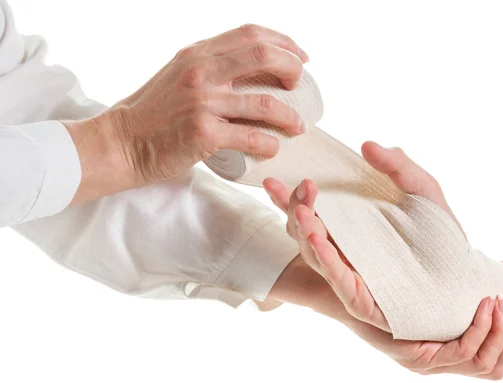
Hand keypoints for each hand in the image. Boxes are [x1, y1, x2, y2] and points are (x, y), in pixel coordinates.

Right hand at [66, 24, 308, 203]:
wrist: (121, 143)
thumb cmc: (152, 113)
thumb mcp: (177, 75)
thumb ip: (208, 67)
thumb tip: (248, 69)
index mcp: (197, 53)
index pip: (250, 34)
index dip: (283, 41)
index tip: (300, 56)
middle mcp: (202, 72)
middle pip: (264, 56)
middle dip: (292, 68)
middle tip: (300, 85)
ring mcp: (203, 102)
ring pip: (265, 104)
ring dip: (290, 117)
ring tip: (297, 126)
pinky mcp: (204, 134)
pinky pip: (252, 138)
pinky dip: (270, 144)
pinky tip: (272, 148)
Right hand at [264, 141, 502, 378]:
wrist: (467, 279)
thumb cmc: (444, 240)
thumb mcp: (423, 192)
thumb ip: (399, 167)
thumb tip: (367, 144)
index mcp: (351, 229)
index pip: (310, 212)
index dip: (288, 197)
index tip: (274, 178)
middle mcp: (344, 251)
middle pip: (303, 231)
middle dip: (294, 208)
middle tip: (304, 187)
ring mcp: (349, 275)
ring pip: (313, 253)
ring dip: (303, 230)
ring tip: (303, 209)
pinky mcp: (361, 297)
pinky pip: (336, 278)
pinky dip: (324, 257)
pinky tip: (317, 237)